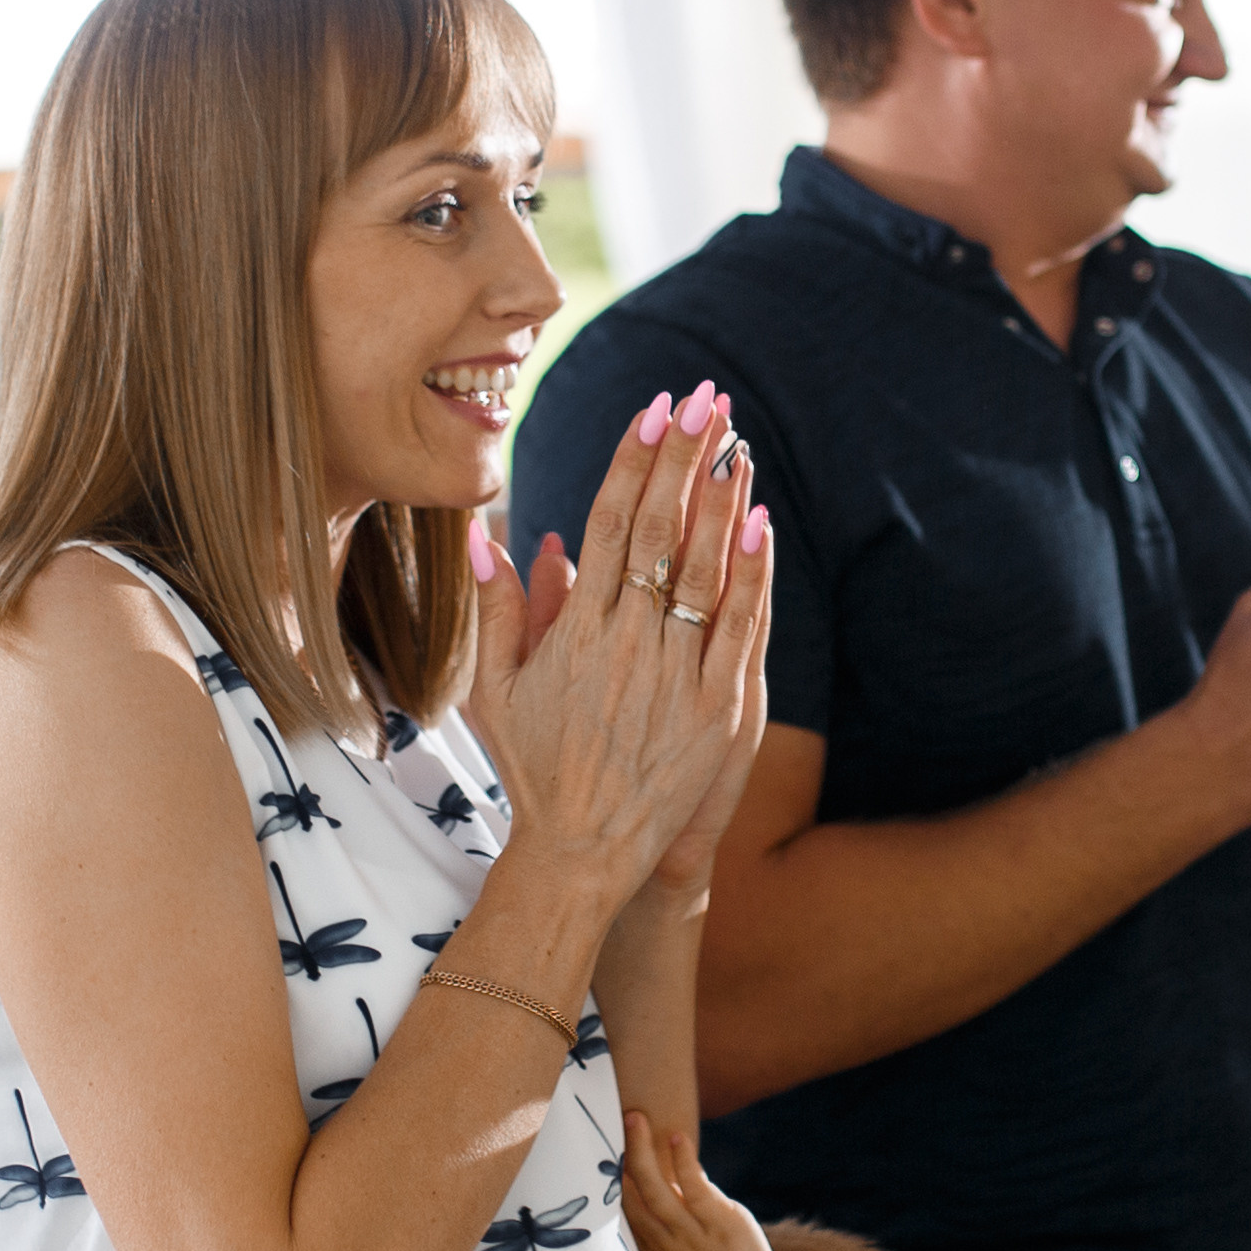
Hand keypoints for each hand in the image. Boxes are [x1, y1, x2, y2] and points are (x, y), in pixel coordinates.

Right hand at [464, 388, 771, 911]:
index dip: (632, 461)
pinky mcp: (717, 708)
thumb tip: (491, 532)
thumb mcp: (493, 689)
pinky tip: (760, 522)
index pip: (608, 524)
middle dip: (682, 457)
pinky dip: (751, 572)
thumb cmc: (535, 768)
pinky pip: (739, 626)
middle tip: (704, 399)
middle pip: (659, 530)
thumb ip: (497, 607)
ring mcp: (676, 674)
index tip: (653, 410)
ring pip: (701, 569)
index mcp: (574, 631)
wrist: (584, 852)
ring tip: (734, 439)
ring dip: (720, 499)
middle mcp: (626, 643)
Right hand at [619, 1112, 791, 1250]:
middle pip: (628, 1193)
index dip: (607, 1186)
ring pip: (655, 1184)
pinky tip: (676, 1137)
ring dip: (641, 1150)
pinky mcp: (720, 1222)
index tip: (595, 1160)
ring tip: (633, 1117)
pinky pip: (695, 1183)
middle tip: (604, 1124)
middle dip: (616, 1158)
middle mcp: (662, 1242)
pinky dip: (683, 1160)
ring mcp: (690, 1231)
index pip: (621, 1214)